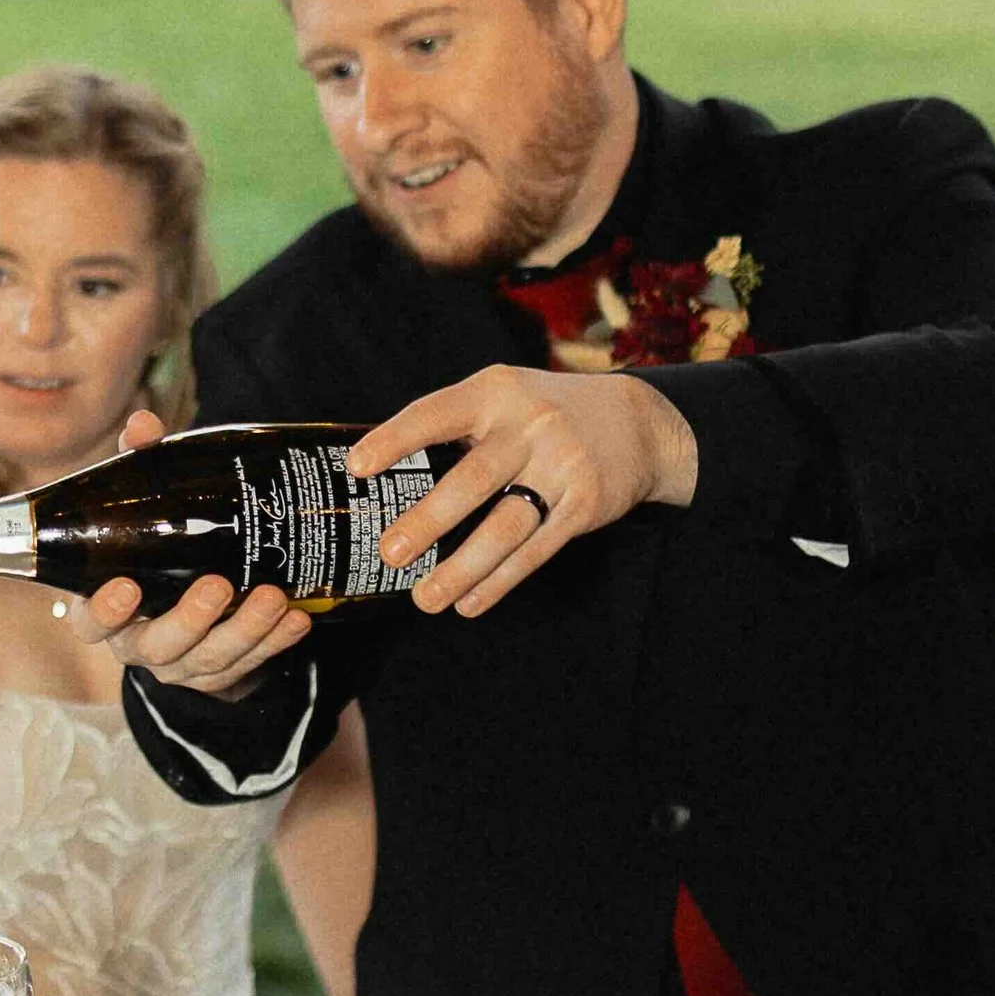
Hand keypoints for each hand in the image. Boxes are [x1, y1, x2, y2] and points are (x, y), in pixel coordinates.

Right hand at [81, 406, 315, 697]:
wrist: (191, 611)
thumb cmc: (157, 550)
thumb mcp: (145, 514)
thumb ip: (142, 470)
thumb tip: (144, 424)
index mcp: (106, 609)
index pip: (90, 620)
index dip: (103, 610)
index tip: (125, 588)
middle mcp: (140, 641)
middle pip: (157, 645)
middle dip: (189, 619)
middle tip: (217, 586)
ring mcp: (183, 662)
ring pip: (211, 657)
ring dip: (245, 628)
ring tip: (274, 597)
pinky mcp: (222, 672)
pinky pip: (251, 662)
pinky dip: (275, 641)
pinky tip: (298, 617)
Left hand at [350, 365, 698, 618]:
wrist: (638, 421)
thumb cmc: (542, 413)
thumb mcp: (502, 397)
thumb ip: (454, 426)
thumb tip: (381, 476)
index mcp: (494, 393)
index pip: (436, 414)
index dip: (395, 440)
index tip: (357, 468)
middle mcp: (529, 427)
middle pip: (472, 479)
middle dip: (428, 520)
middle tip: (389, 553)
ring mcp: (561, 466)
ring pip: (506, 525)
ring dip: (463, 567)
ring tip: (425, 597)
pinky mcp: (584, 505)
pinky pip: (536, 550)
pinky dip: (500, 581)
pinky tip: (470, 602)